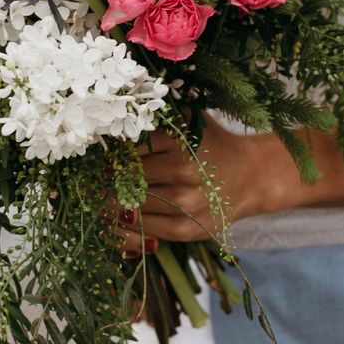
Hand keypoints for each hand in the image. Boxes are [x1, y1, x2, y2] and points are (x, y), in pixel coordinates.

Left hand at [113, 120, 274, 248]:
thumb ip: (159, 116)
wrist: (250, 176)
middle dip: (107, 178)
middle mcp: (182, 171)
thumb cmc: (212, 144)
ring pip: (132, 203)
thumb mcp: (190, 121)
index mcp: (180, 140)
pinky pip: (144, 228)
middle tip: (94, 178)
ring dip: (113, 201)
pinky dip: (128, 223)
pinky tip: (122, 214)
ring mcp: (184, 203)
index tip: (100, 156)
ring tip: (101, 196)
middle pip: (127, 177)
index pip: (129, 148)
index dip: (111, 153)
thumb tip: (118, 115)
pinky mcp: (185, 228)